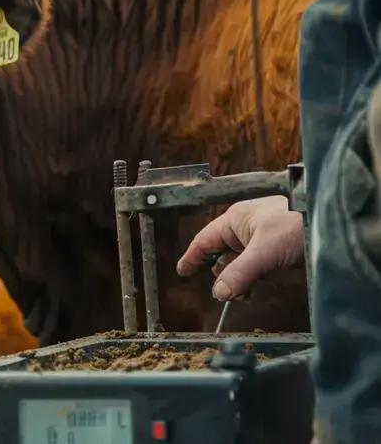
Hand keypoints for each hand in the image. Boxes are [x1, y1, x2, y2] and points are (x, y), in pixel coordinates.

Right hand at [175, 196, 304, 299]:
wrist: (332, 222)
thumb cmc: (300, 223)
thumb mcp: (265, 251)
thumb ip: (240, 273)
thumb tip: (219, 293)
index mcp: (235, 220)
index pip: (204, 241)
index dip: (192, 257)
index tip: (183, 272)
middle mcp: (246, 228)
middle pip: (221, 255)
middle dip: (222, 276)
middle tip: (228, 293)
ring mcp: (261, 239)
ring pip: (239, 263)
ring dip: (239, 281)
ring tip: (245, 294)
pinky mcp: (276, 249)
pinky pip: (255, 267)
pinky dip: (252, 280)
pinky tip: (256, 289)